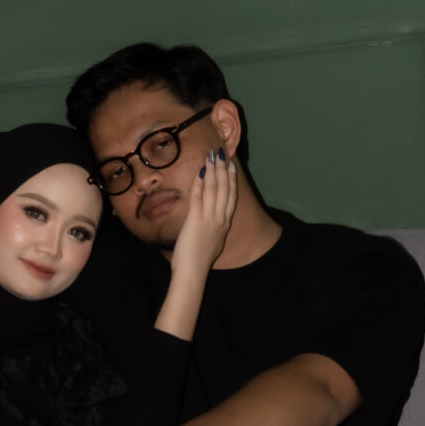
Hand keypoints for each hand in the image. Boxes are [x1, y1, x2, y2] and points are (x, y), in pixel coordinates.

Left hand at [169, 145, 239, 284]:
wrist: (193, 272)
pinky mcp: (196, 220)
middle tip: (221, 153)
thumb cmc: (199, 260)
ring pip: (213, 189)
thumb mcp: (213, 241)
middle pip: (224, 188)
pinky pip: (198, 197)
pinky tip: (199, 172)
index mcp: (225, 223)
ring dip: (212, 171)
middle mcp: (220, 218)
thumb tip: (212, 219)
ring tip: (211, 156)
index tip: (231, 165)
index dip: (231, 179)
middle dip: (223, 169)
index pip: (231, 196)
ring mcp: (209, 218)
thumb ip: (214, 227)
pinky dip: (199, 183)